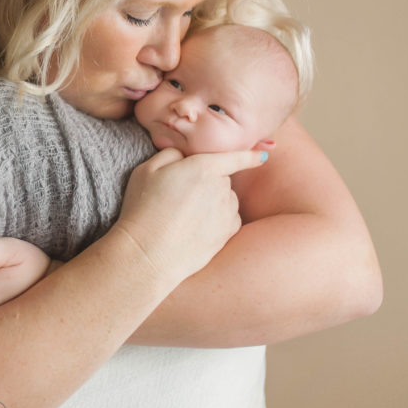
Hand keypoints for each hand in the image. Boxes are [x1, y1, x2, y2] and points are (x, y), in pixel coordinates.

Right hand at [115, 147, 266, 282]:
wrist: (148, 253)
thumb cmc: (143, 209)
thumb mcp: (147, 170)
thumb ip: (171, 154)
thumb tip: (184, 154)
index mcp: (203, 167)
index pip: (234, 157)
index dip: (250, 155)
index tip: (263, 155)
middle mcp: (221, 187)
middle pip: (222, 179)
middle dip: (208, 182)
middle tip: (180, 197)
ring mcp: (227, 212)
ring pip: (227, 200)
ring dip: (214, 202)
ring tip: (187, 215)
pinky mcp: (227, 233)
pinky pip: (229, 219)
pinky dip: (219, 220)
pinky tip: (197, 228)